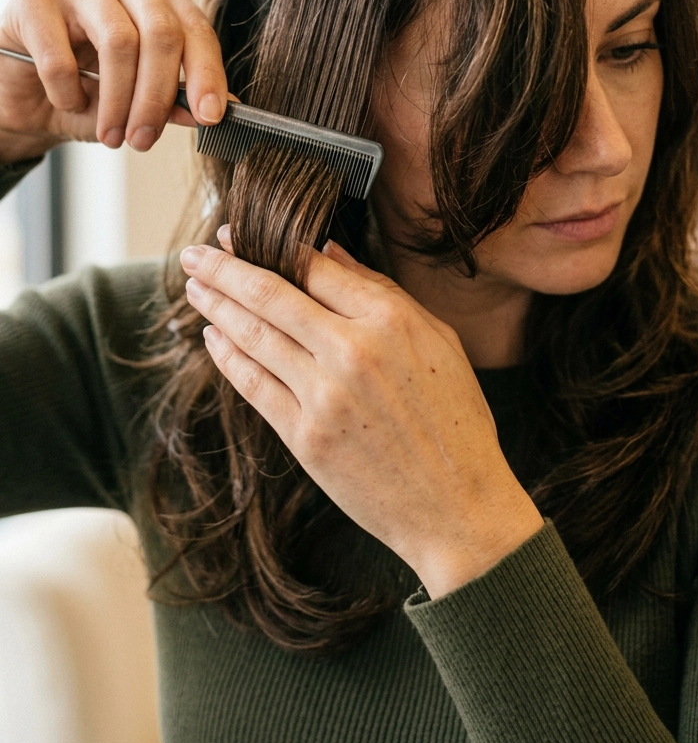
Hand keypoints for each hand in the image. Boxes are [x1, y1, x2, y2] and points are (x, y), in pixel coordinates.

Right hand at [0, 0, 228, 161]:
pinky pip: (61, 56)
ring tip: (112, 135)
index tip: (210, 116)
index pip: (195, 28)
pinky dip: (67, 93)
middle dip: (157, 95)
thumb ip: (176, 101)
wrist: (25, 93)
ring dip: (117, 101)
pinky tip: (67, 101)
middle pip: (161, 31)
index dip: (206, 74)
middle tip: (144, 139)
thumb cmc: (88, 87)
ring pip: (118, 40)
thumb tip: (210, 113)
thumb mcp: (138, 101)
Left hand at [181, 234, 543, 598]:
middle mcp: (352, 350)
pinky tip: (213, 339)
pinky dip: (228, 358)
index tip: (236, 233)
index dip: (268, 246)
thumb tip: (330, 253)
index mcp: (391, 320)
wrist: (457, 508)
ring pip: (253, 336)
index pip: (313, 268)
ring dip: (216, 307)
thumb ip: (382, 293)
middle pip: (270, 295)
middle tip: (195, 253)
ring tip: (194, 287)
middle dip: (224, 268)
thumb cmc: (457, 421)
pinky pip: (253, 386)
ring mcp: (324, 395)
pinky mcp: (304, 437)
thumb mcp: (438, 341)